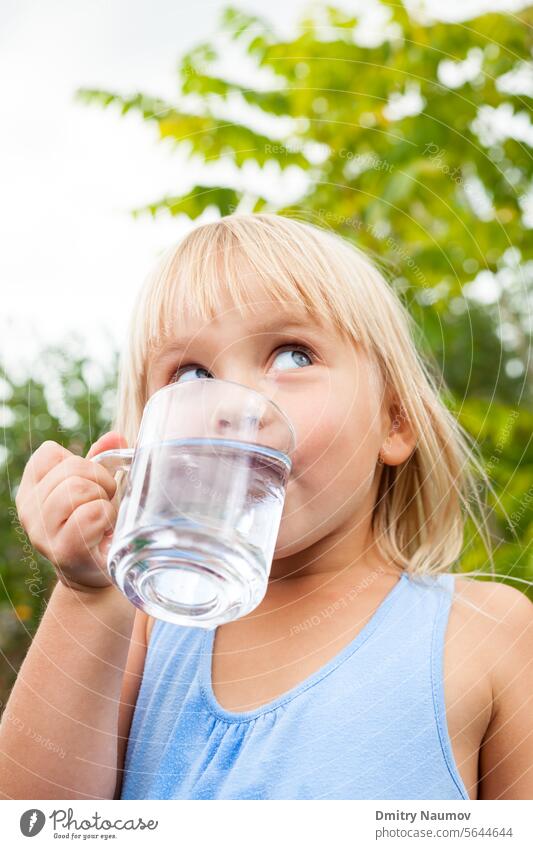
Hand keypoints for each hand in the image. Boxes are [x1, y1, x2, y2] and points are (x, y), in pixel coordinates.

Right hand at [15, 431, 127, 591]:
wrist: (96, 574)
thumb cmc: (95, 524)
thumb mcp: (94, 488)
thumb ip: (100, 460)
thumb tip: (115, 437)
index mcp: (31, 490)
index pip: (49, 453)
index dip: (80, 462)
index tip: (90, 483)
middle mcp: (29, 511)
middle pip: (71, 468)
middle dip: (100, 480)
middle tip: (105, 502)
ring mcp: (42, 533)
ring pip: (79, 488)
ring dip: (103, 499)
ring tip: (104, 517)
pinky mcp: (64, 551)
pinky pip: (92, 513)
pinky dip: (107, 517)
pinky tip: (105, 532)